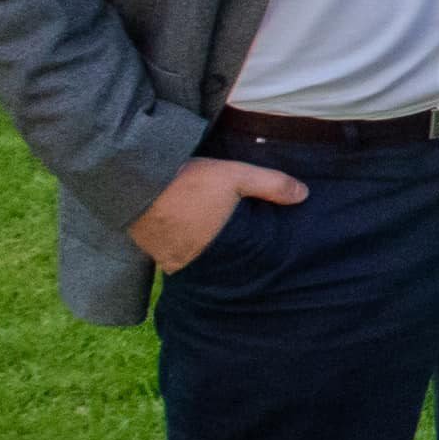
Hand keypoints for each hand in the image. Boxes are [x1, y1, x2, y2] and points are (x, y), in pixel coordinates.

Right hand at [132, 155, 300, 272]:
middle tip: (234, 244)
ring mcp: (168, 259)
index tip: (259, 249)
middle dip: (229, 255)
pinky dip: (182, 248)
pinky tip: (185, 234)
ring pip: (194, 260)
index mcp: (219, 247)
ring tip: (210, 238)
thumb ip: (272, 185)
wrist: (133, 179)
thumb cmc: (188, 180)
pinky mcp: (151, 251)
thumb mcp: (236, 176)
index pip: (243, 261)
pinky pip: (172, 256)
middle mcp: (192, 261)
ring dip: (203, 252)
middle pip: (218, 263)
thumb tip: (304, 196)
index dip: (252, 255)